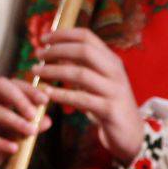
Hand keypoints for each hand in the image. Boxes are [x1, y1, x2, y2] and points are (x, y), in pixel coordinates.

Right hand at [0, 76, 49, 168]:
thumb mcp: (11, 137)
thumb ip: (27, 128)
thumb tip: (47, 120)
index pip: (10, 84)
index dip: (28, 89)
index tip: (45, 99)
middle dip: (21, 99)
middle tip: (35, 114)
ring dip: (15, 121)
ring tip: (30, 132)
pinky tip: (13, 148)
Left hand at [34, 28, 141, 162]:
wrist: (131, 134)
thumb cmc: (108, 105)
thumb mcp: (97, 82)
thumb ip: (81, 66)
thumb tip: (55, 51)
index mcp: (112, 61)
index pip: (87, 37)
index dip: (63, 34)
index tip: (43, 38)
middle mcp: (115, 72)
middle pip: (84, 51)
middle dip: (57, 50)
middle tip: (38, 55)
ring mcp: (114, 90)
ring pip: (81, 74)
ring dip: (54, 71)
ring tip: (36, 72)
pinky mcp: (110, 110)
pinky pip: (82, 99)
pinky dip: (61, 94)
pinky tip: (47, 92)